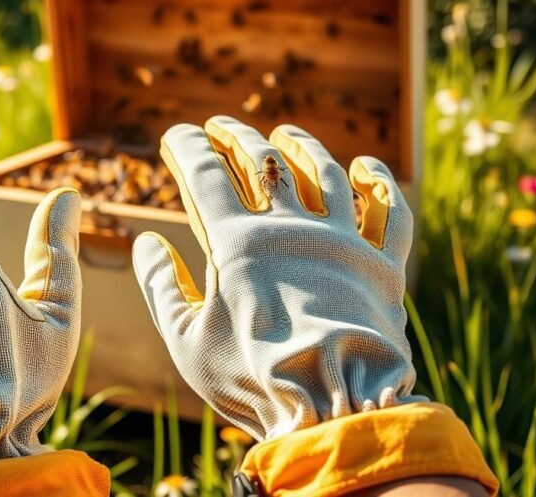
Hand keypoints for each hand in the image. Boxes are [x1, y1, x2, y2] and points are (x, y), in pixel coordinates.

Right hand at [133, 116, 423, 440]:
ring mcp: (343, 242)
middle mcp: (290, 230)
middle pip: (261, 163)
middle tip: (220, 126)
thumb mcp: (185, 340)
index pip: (204, 176)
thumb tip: (146, 241)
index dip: (187, 148)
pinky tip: (366, 167)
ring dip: (302, 146)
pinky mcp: (384, 266)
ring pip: (323, 173)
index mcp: (237, 245)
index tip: (176, 135)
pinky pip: (389, 211)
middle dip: (236, 137)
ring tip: (286, 132)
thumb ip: (161, 286)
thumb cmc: (252, 380)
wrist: (337, 408)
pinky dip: (380, 183)